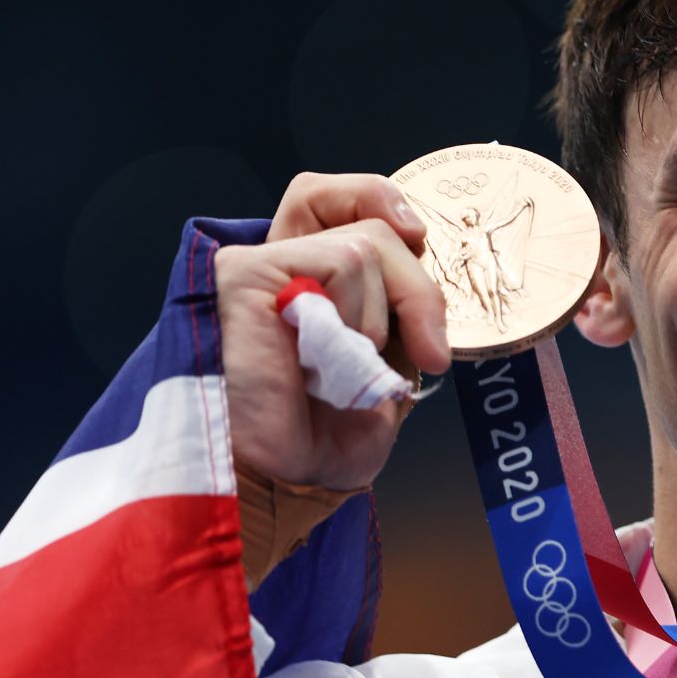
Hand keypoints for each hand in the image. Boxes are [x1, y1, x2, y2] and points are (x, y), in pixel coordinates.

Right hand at [216, 173, 449, 489]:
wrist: (280, 480)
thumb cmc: (322, 434)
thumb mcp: (383, 363)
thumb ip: (396, 307)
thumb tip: (417, 250)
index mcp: (310, 280)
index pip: (333, 199)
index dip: (377, 196)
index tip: (417, 235)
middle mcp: (283, 263)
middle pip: (365, 214)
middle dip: (415, 287)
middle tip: (428, 351)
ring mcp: (263, 264)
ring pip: (366, 245)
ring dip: (380, 321)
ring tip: (344, 374)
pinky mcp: (247, 273)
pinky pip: (341, 264)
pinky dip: (357, 319)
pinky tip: (326, 363)